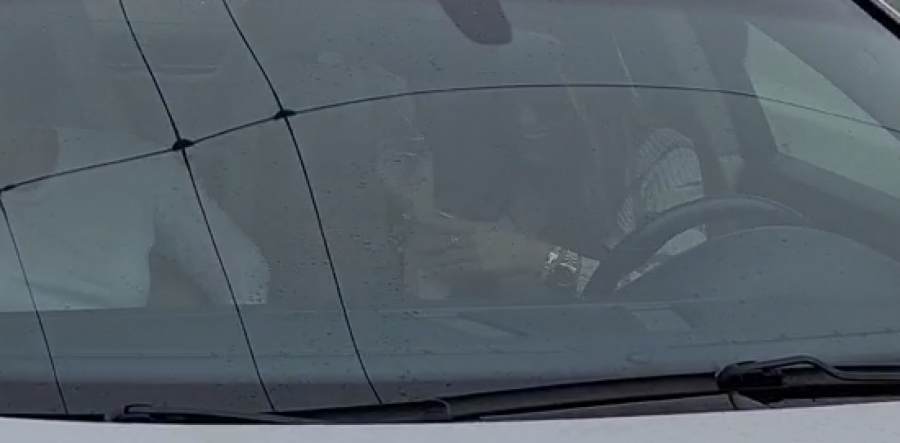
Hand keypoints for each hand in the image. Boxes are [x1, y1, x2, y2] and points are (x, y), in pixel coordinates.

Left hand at [407, 218, 551, 278]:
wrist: (533, 255)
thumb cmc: (519, 242)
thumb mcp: (497, 230)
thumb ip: (480, 230)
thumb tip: (466, 231)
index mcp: (478, 228)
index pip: (449, 225)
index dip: (432, 225)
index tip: (417, 224)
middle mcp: (474, 238)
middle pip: (444, 241)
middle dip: (426, 244)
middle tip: (408, 246)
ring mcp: (476, 253)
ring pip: (447, 256)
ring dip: (430, 259)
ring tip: (415, 261)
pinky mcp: (479, 268)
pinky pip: (457, 270)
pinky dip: (443, 272)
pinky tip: (432, 273)